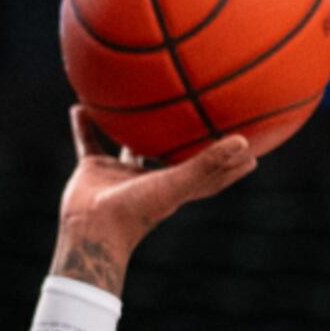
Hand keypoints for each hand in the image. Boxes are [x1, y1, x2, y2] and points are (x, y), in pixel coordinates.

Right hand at [52, 110, 258, 289]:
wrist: (92, 229)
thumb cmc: (137, 211)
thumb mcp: (177, 183)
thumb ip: (208, 163)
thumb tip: (245, 142)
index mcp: (174, 187)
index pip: (209, 173)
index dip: (229, 163)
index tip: (249, 148)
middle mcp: (150, 179)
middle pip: (171, 154)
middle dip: (185, 138)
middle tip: (200, 111)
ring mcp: (120, 174)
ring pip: (130, 144)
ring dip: (133, 127)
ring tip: (139, 101)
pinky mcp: (94, 170)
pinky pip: (89, 142)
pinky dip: (84, 125)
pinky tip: (80, 105)